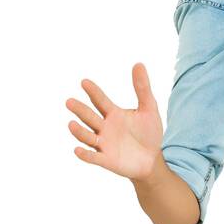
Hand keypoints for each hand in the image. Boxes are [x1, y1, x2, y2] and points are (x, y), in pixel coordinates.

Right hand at [66, 63, 163, 181]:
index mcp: (113, 114)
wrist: (153, 158)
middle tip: (69, 101)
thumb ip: (142, 88)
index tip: (84, 81)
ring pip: (87, 137)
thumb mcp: (148, 108)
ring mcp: (104, 144)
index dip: (93, 92)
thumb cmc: (149, 133)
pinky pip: (93, 157)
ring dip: (79, 131)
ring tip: (71, 124)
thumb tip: (138, 63)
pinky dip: (85, 154)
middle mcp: (105, 128)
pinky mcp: (106, 160)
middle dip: (80, 110)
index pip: (100, 101)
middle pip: (89, 117)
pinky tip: (77, 150)